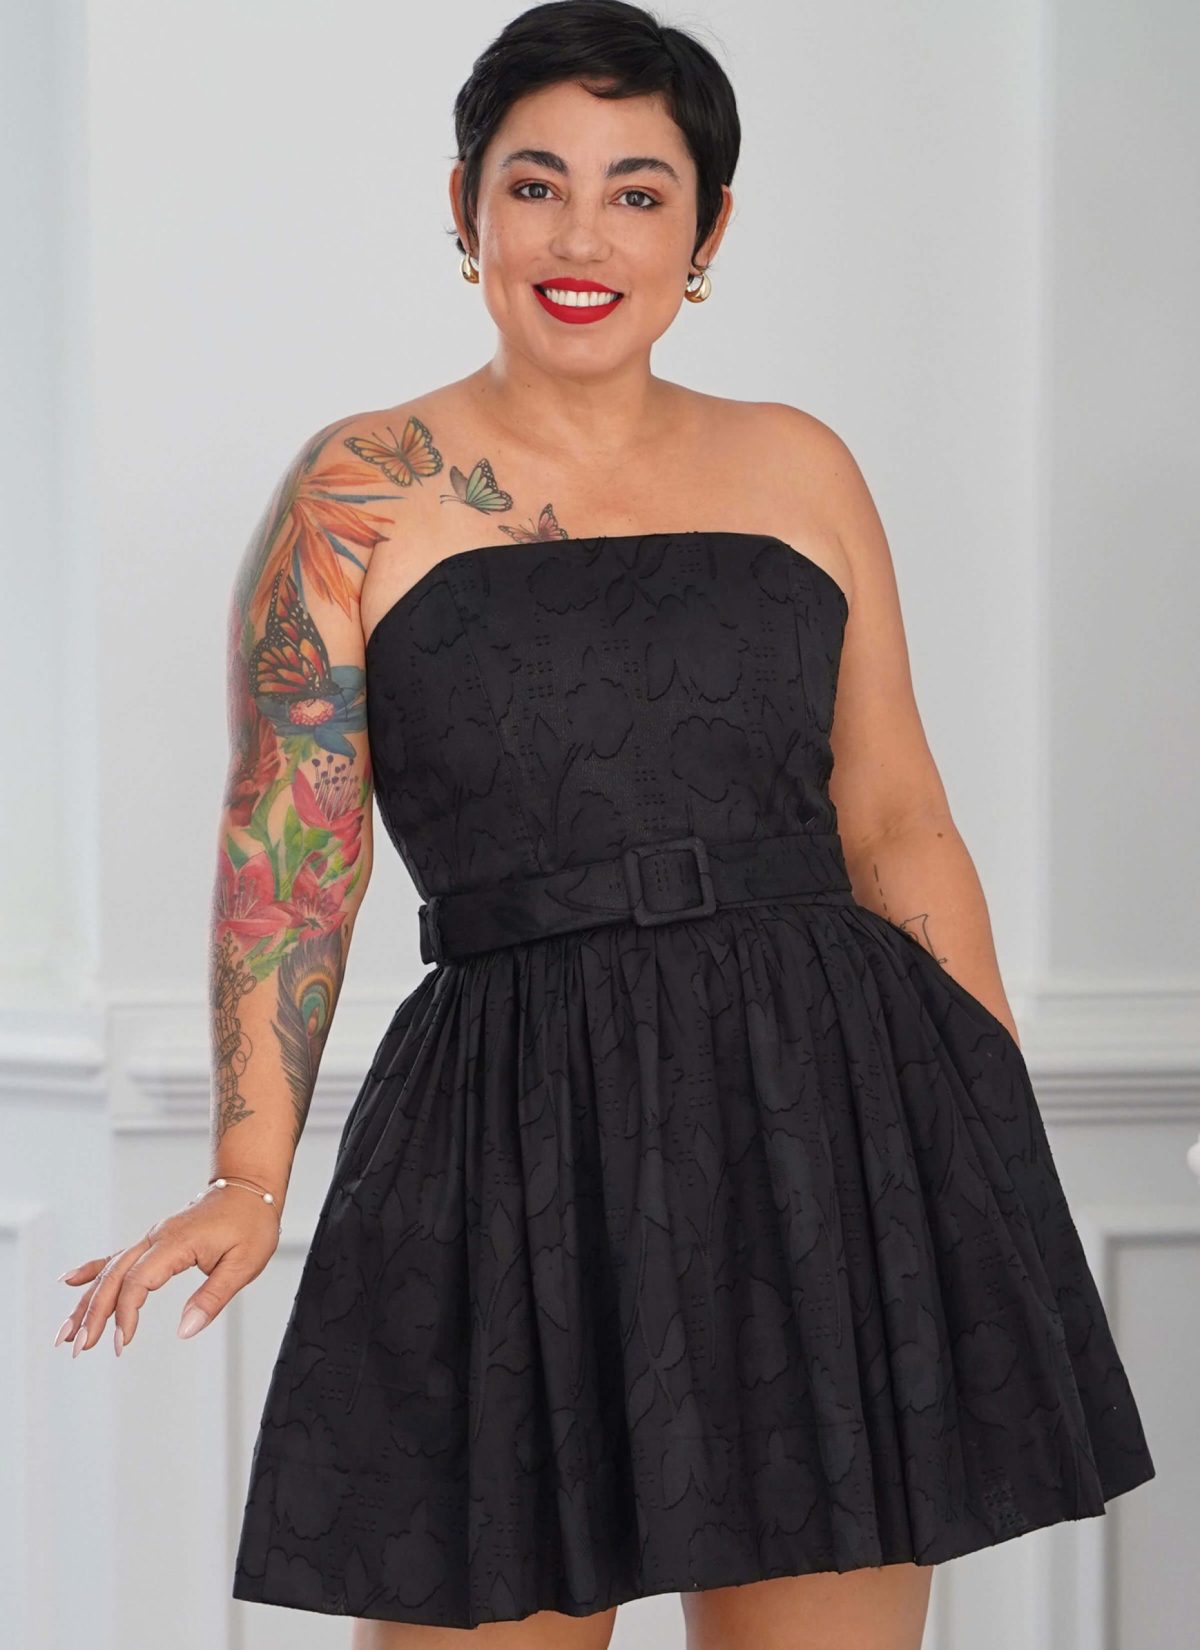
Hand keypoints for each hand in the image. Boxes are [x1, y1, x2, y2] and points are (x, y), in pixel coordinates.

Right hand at [52, 1185, 281, 1356]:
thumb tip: (185, 1330)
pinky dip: (93, 1270)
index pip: (139, 1281)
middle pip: (114, 1277)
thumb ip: (212, 1297)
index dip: (126, 1313)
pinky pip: (118, 1257)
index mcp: (176, 1242)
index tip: (121, 1342)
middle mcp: (157, 1238)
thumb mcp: (244, 1263)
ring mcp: (153, 1238)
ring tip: (66, 1332)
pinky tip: (70, 1281)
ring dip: (87, 1300)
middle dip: (92, 1313)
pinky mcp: (155, 1241)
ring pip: (110, 1270)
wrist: (250, 1188)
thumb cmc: (251, 1222)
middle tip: (79, 1347)